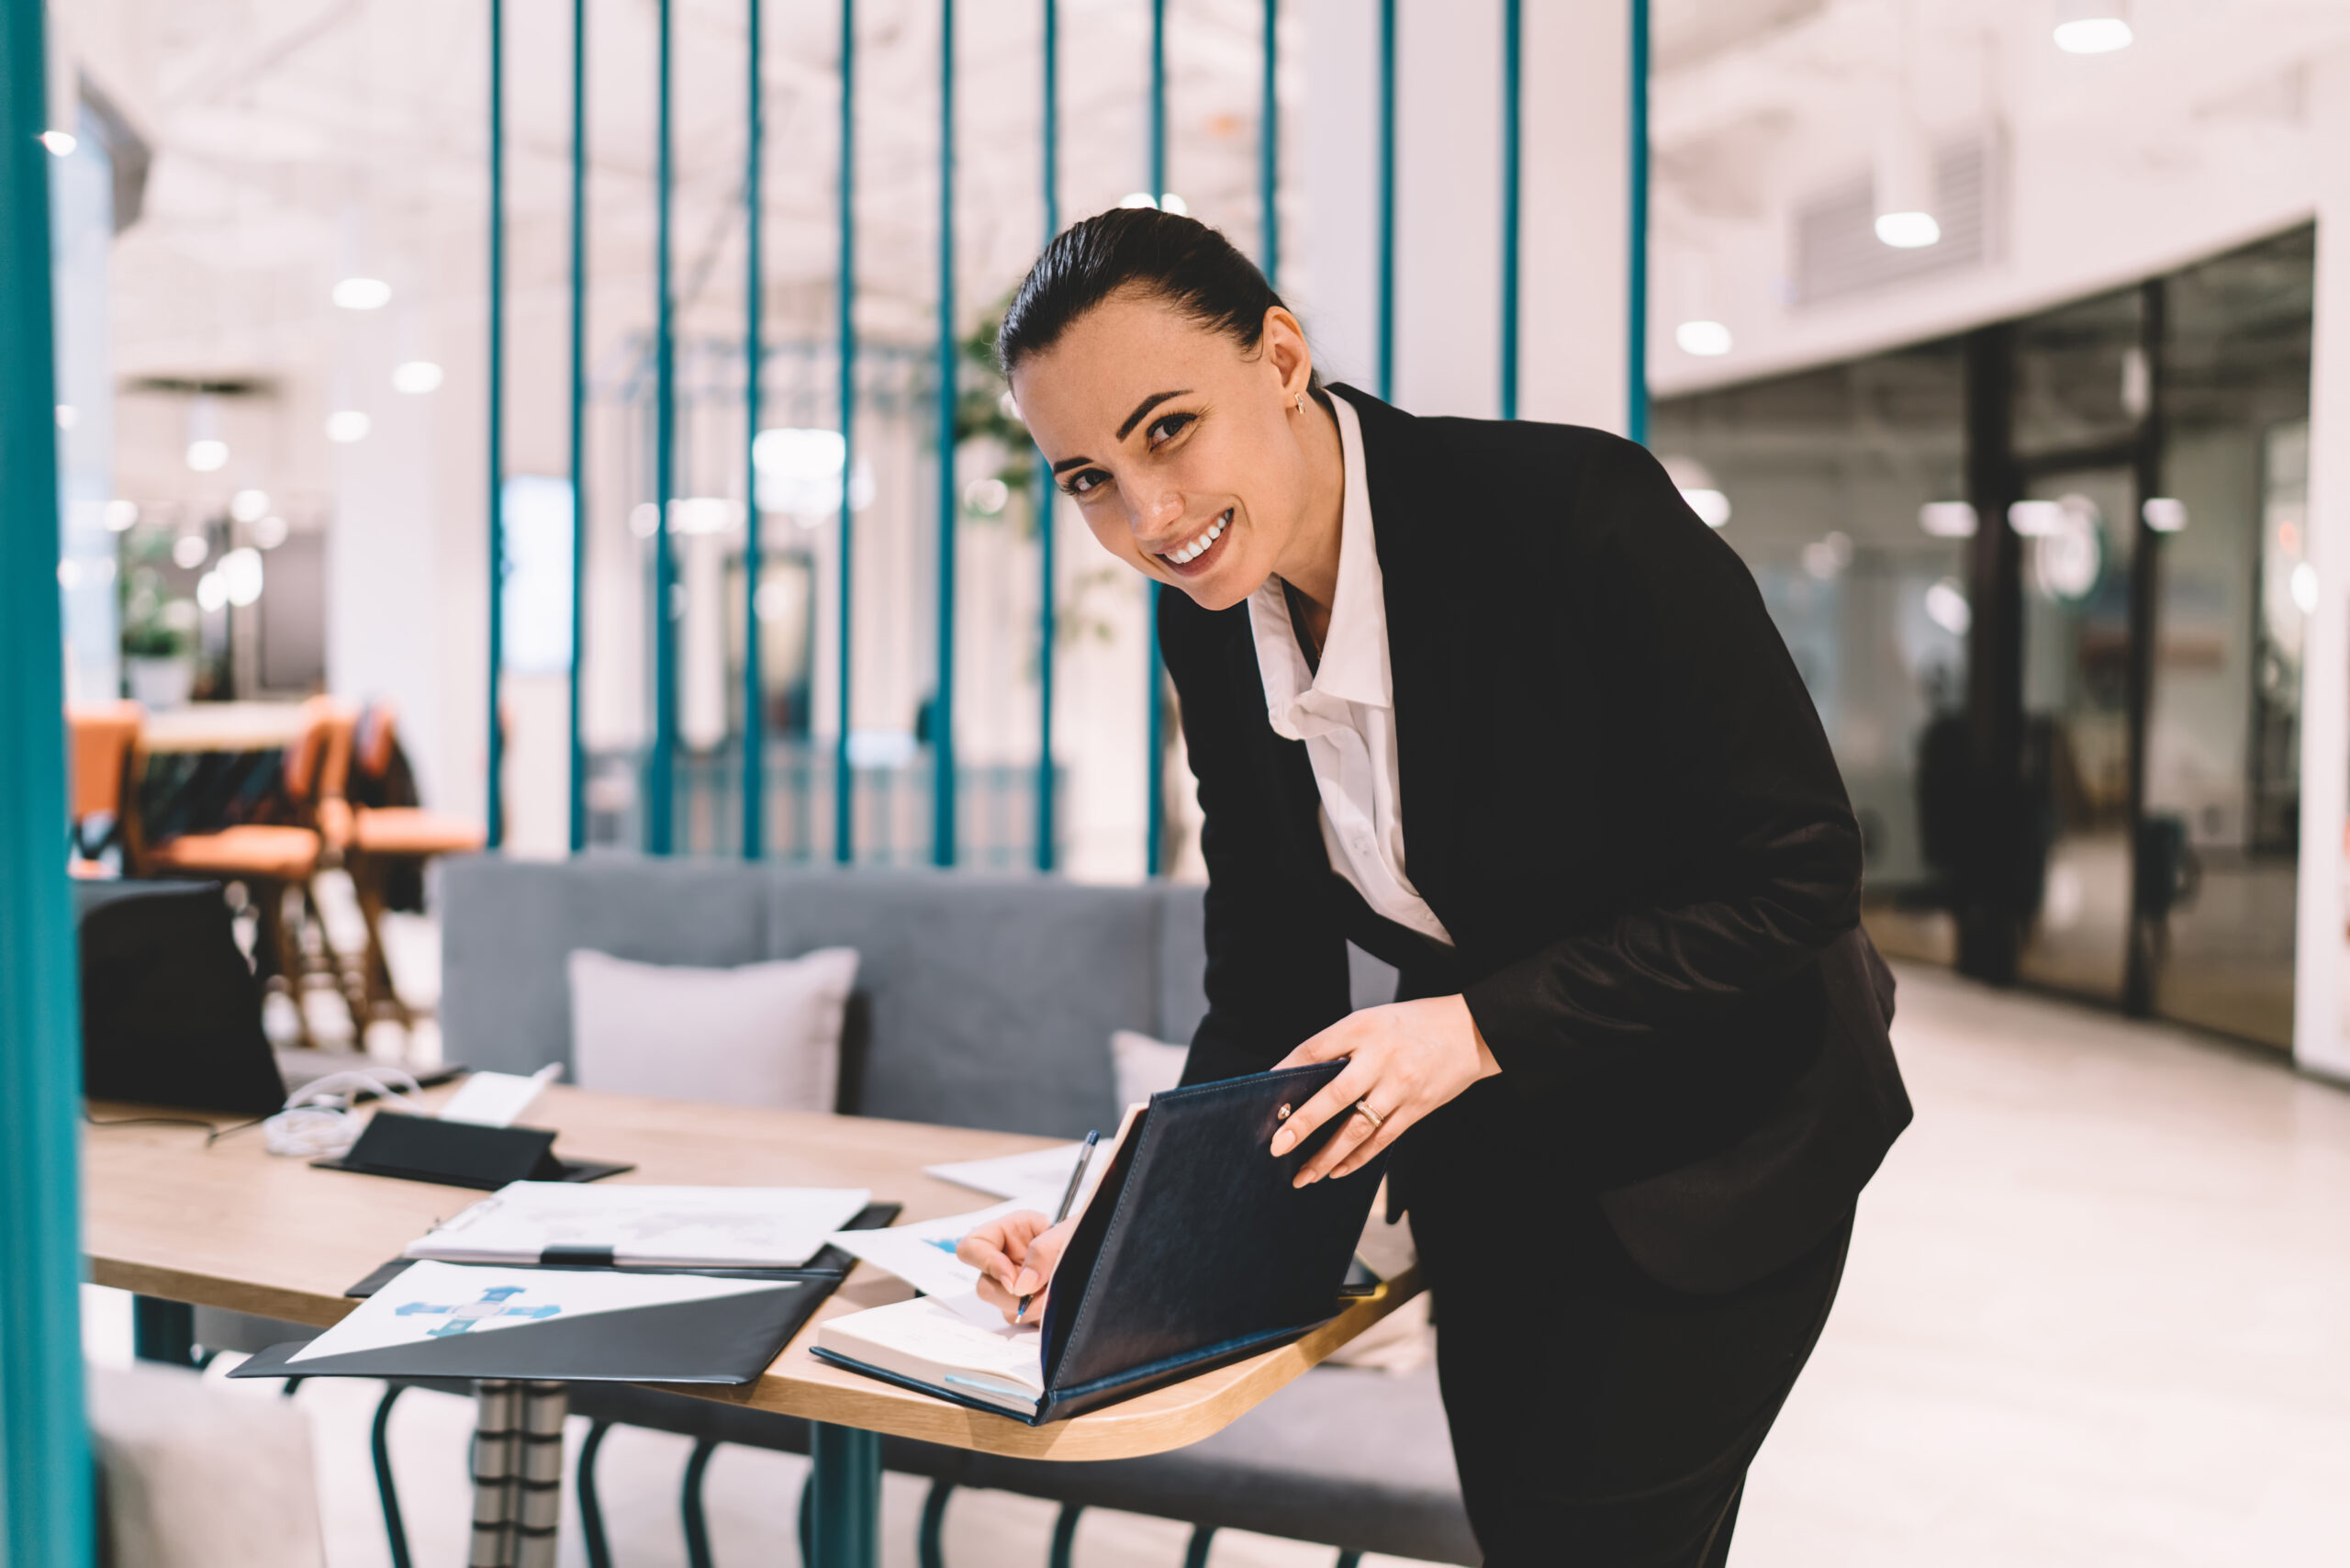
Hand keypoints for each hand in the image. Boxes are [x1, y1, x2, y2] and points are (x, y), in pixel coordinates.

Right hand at [956, 1210, 1076, 1323]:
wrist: (1107, 1256)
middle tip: (1042, 1294)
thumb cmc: (1088, 1233)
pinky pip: (1024, 1321)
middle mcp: (1007, 1259)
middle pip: (984, 1287)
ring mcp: (1017, 1286)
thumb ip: (1044, 1251)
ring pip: (1004, 1309)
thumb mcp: (1068, 1233)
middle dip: (1013, 1297)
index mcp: (1010, 1231)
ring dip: (1032, 1309)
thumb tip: (1021, 1285)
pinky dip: (1041, 1317)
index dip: (986, 1264)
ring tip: (1058, 1295)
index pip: (972, 1247)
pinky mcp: (1030, 1306)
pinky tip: (1059, 1304)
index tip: (1013, 1279)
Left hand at [1267, 995, 1498, 1187]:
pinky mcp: (1417, 1108)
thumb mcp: (1374, 1020)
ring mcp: (1401, 1086)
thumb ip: (1342, 1045)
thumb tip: (1301, 1081)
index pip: (1315, 1048)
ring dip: (1327, 1155)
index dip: (1287, 1070)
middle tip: (1277, 1146)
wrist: (1472, 1031)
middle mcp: (1381, 1057)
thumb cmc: (1414, 1025)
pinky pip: (1382, 1139)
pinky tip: (1337, 1170)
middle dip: (1303, 1123)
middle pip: (1334, 1094)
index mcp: (1364, 1027)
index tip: (1264, 1091)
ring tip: (1304, 1175)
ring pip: (1358, 1128)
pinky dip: (1358, 1158)